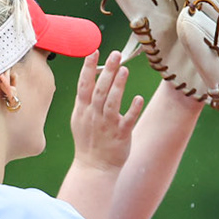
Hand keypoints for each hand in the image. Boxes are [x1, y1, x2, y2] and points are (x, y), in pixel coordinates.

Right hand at [68, 49, 141, 171]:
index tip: (95, 51)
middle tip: (115, 54)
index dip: (88, 67)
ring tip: (125, 69)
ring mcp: (107, 125)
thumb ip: (84, 100)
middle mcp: (94, 116)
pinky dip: (133, 109)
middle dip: (106, 70)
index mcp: (83, 110)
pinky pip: (127, 120)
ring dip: (118, 85)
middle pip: (99, 90)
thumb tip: (88, 78)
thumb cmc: (88, 142)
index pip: (84, 85)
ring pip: (112, 102)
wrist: (94, 168)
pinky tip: (139, 98)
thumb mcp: (80, 119)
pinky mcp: (120, 135)